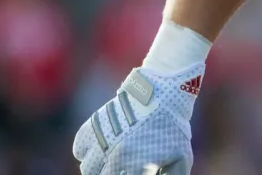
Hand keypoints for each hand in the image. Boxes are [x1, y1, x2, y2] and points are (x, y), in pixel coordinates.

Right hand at [72, 64, 202, 174]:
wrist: (159, 95)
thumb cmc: (172, 128)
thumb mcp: (181, 157)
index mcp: (136, 166)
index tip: (136, 169)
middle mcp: (115, 156)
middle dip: (114, 173)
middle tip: (124, 166)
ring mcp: (101, 141)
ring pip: (88, 168)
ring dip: (98, 167)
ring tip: (113, 160)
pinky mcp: (90, 129)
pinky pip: (79, 151)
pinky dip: (88, 153)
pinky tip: (103, 148)